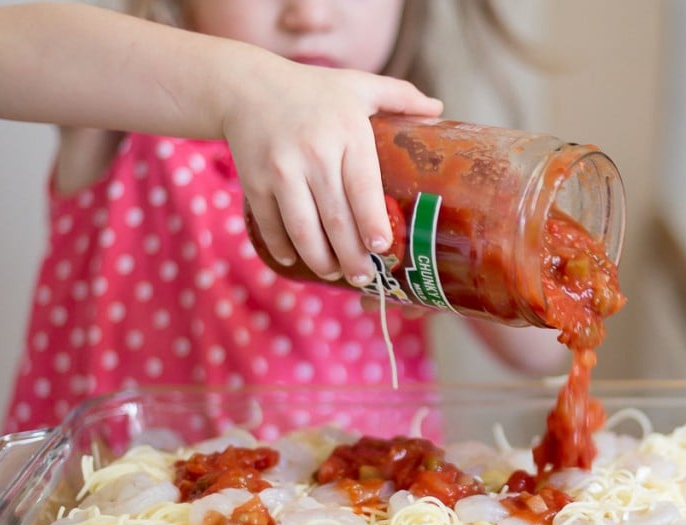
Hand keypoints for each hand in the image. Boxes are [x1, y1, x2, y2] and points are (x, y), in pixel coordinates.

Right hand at [221, 53, 442, 286]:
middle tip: (365, 278)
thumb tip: (439, 110)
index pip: (363, 187)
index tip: (382, 247)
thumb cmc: (313, 91)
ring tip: (334, 274)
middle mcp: (314, 154)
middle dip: (352, 258)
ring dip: (321, 261)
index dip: (372, 222)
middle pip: (336, 220)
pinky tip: (296, 260)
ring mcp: (281, 171)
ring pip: (304, 230)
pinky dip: (284, 248)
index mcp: (347, 133)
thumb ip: (400, 96)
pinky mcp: (255, 183)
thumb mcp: (358, 85)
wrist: (247, 86)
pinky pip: (272, 225)